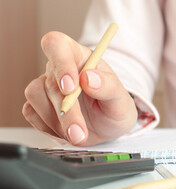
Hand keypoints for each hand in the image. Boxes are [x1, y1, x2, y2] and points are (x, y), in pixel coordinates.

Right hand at [22, 31, 137, 145]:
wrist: (109, 128)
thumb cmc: (115, 106)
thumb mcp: (121, 99)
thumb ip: (109, 86)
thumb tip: (89, 78)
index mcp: (80, 57)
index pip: (58, 45)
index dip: (60, 63)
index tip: (70, 88)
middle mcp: (59, 69)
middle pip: (50, 81)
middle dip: (66, 112)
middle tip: (79, 132)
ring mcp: (46, 87)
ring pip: (35, 96)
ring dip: (57, 121)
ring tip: (79, 134)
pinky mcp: (37, 105)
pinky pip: (31, 114)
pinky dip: (49, 128)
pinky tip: (67, 132)